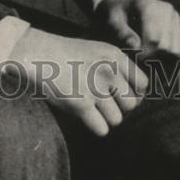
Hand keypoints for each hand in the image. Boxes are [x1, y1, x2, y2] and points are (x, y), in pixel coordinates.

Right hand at [4, 26, 147, 136]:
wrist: (36, 54)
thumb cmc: (65, 55)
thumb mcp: (96, 50)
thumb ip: (117, 68)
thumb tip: (137, 97)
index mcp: (114, 56)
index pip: (143, 84)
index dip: (135, 94)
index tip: (121, 96)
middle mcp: (108, 71)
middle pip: (132, 105)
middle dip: (119, 107)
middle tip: (103, 103)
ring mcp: (95, 88)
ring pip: (117, 120)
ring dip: (105, 118)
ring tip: (91, 109)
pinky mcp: (80, 104)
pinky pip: (101, 129)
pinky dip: (95, 127)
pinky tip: (85, 117)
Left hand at [98, 0, 179, 58]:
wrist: (129, 6)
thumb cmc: (119, 15)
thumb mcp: (113, 20)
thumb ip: (122, 32)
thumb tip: (135, 46)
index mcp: (150, 6)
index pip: (154, 40)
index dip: (143, 54)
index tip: (134, 57)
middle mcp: (168, 11)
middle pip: (167, 47)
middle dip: (152, 58)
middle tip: (140, 57)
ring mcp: (178, 19)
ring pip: (179, 51)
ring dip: (164, 59)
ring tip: (149, 54)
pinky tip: (164, 54)